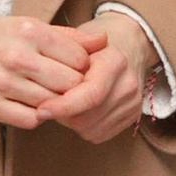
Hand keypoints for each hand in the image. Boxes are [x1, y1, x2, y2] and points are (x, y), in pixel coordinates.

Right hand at [0, 12, 92, 129]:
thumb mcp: (26, 26)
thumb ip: (67, 37)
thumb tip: (104, 41)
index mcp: (29, 31)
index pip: (79, 59)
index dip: (82, 68)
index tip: (73, 69)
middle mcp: (16, 55)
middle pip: (69, 84)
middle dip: (73, 89)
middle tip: (65, 87)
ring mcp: (1, 82)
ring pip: (51, 104)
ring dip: (54, 103)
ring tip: (46, 94)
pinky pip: (30, 120)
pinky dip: (36, 115)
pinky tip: (30, 104)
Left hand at [37, 14, 156, 145]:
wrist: (129, 44)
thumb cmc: (96, 44)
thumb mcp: (76, 40)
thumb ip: (60, 60)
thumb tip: (42, 87)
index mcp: (115, 61)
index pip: (91, 94)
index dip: (63, 106)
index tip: (41, 110)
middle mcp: (128, 84)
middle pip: (88, 118)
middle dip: (63, 115)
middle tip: (51, 101)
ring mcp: (133, 103)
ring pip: (91, 129)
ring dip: (72, 122)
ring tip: (68, 102)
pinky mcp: (132, 117)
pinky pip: (99, 134)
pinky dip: (84, 127)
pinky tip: (81, 110)